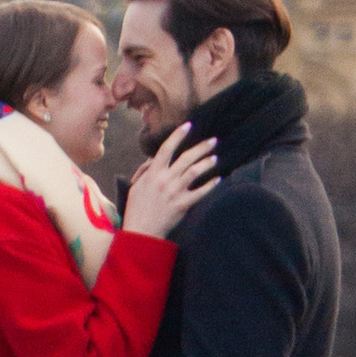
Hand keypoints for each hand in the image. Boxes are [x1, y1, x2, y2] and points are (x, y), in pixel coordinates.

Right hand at [122, 124, 218, 243]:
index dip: (177, 136)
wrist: (141, 231)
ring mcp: (175, 192)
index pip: (166, 149)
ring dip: (207, 163)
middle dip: (201, 147)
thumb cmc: (136, 208)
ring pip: (195, 172)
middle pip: (186, 158)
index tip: (188, 125)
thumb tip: (155, 158)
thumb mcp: (136, 186)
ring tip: (215, 158)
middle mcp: (166, 180)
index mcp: (153, 173)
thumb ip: (146, 170)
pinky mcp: (183, 204)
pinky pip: (200, 192)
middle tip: (213, 140)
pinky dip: (210, 185)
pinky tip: (218, 179)